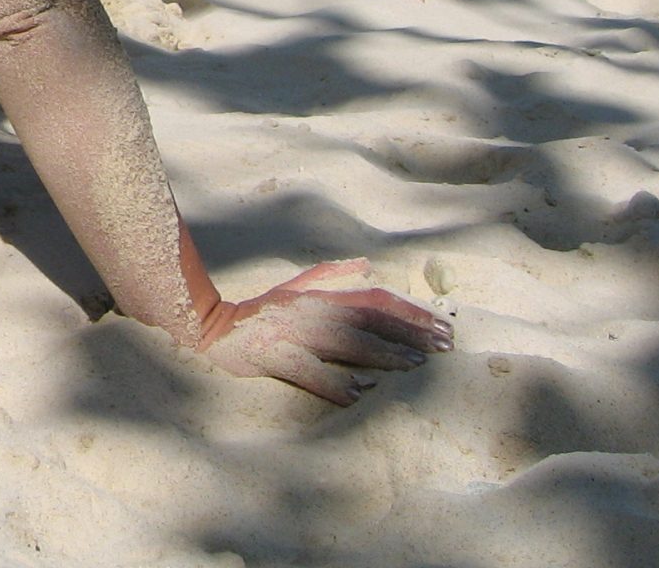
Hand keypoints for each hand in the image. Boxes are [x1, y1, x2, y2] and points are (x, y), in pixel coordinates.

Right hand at [195, 259, 451, 404]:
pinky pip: (308, 371)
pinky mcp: (274, 357)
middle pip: (368, 319)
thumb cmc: (262, 310)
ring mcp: (293, 334)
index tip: (442, 325)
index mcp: (321, 296)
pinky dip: (334, 382)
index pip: (375, 299)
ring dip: (381, 353)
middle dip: (409, 332)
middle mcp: (312, 311)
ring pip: (345, 341)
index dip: (410, 311)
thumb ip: (332, 275)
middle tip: (444, 347)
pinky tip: (359, 393)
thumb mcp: (296, 285)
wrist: (214, 328)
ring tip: (414, 365)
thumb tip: (368, 264)